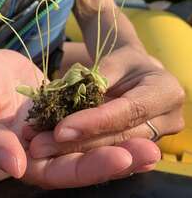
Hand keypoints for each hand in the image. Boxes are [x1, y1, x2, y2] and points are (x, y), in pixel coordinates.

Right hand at [0, 47, 160, 188]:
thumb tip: (14, 166)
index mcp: (20, 158)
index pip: (58, 172)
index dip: (88, 167)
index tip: (120, 157)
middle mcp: (42, 150)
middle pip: (82, 161)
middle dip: (117, 158)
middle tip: (151, 152)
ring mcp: (55, 129)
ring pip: (90, 142)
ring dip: (120, 140)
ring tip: (153, 139)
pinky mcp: (63, 110)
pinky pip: (89, 119)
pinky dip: (109, 119)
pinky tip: (134, 115)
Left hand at [27, 47, 183, 164]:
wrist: (138, 73)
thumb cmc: (126, 62)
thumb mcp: (114, 60)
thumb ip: (99, 77)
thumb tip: (72, 94)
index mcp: (165, 91)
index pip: (128, 111)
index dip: (94, 122)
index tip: (61, 129)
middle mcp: (168, 119)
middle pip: (120, 136)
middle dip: (79, 142)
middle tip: (42, 144)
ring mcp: (157, 136)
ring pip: (112, 148)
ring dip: (76, 149)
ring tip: (43, 148)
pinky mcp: (141, 145)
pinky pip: (111, 150)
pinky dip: (83, 149)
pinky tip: (55, 149)